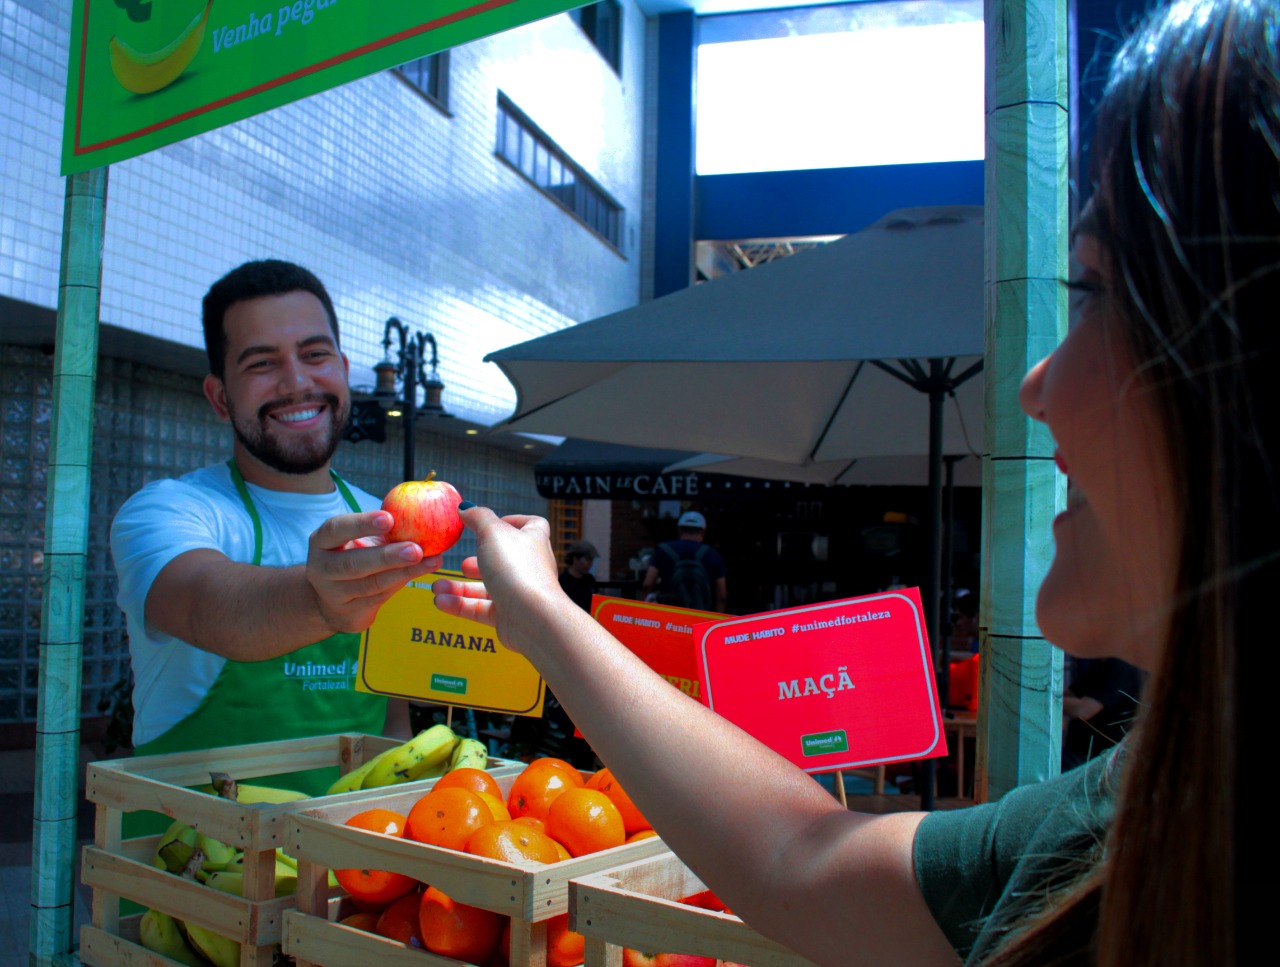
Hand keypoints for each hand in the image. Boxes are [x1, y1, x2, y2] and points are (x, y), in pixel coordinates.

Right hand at [306, 509, 442, 632]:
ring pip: (370, 585)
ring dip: (404, 572)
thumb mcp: (360, 540)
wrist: (335, 601)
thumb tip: (423, 509)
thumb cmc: (356, 557)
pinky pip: (380, 597)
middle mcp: (322, 568)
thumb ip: (383, 528)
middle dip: (386, 557)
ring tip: (432, 560)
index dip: (362, 524)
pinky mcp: (350, 614)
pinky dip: (404, 582)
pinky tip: (424, 570)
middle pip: (353, 563)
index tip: (389, 518)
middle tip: (415, 549)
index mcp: (322, 541)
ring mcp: (333, 594)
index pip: (336, 529)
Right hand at [431, 506, 562, 652]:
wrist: (533, 618)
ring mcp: (519, 593)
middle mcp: (529, 567)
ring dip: (459, 587)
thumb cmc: (517, 569)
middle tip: (462, 564)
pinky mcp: (509, 617)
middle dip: (478, 562)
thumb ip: (478, 517)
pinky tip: (440, 601)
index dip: (513, 521)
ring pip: (487, 588)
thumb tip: (466, 508)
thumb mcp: (493, 533)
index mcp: (533, 541)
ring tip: (437, 586)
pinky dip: (460, 605)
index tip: (492, 523)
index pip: (532, 525)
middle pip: (502, 560)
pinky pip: (481, 609)